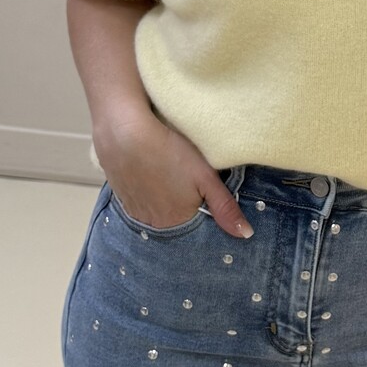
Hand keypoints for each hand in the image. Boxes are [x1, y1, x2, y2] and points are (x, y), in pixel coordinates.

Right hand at [95, 110, 252, 238]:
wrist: (123, 131)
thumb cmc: (168, 151)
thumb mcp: (205, 178)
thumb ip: (225, 208)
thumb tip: (246, 235)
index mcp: (174, 222)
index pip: (195, 228)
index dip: (201, 211)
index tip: (203, 195)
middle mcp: (152, 222)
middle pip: (175, 221)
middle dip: (183, 207)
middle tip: (185, 181)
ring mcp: (133, 209)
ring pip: (156, 210)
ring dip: (164, 199)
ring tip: (168, 175)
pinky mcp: (120, 195)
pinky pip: (140, 201)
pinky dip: (147, 192)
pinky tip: (152, 174)